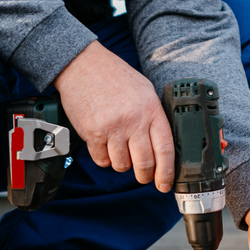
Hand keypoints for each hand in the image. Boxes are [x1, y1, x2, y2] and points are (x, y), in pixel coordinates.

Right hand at [53, 41, 174, 190]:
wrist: (83, 64)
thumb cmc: (114, 76)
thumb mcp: (144, 91)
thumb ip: (153, 116)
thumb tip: (160, 146)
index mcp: (151, 110)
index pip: (164, 149)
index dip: (166, 172)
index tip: (164, 184)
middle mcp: (133, 121)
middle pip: (144, 163)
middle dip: (145, 176)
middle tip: (143, 176)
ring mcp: (112, 128)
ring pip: (122, 165)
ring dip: (122, 164)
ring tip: (120, 151)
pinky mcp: (92, 133)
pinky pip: (102, 160)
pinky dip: (104, 159)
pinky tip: (104, 146)